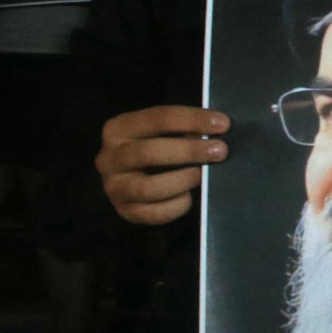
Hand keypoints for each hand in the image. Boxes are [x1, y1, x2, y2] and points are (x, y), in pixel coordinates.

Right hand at [97, 106, 230, 224]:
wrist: (131, 179)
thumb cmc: (155, 147)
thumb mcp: (162, 132)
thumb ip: (183, 130)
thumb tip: (215, 133)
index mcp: (118, 129)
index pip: (158, 119)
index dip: (192, 120)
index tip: (222, 124)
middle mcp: (109, 158)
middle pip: (149, 153)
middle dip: (189, 151)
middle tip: (220, 151)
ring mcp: (115, 188)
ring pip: (149, 187)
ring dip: (182, 179)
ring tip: (203, 175)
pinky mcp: (126, 212)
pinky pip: (155, 213)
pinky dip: (177, 205)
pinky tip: (189, 196)